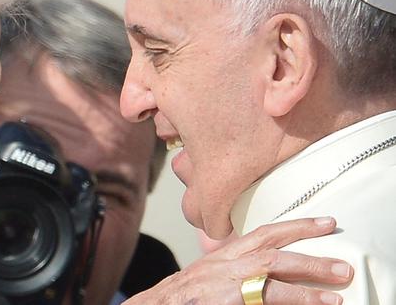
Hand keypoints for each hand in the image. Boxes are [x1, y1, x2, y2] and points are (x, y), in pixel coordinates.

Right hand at [124, 217, 352, 304]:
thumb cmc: (177, 298)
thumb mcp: (206, 277)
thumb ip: (232, 269)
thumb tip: (263, 275)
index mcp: (221, 256)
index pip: (262, 234)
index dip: (294, 227)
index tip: (323, 224)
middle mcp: (222, 265)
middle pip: (271, 250)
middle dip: (310, 255)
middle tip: (342, 265)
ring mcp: (222, 284)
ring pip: (270, 277)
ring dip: (306, 286)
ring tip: (335, 294)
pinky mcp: (222, 302)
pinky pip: (261, 300)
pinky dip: (286, 304)